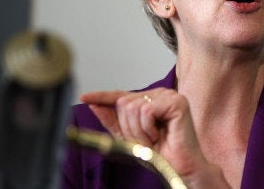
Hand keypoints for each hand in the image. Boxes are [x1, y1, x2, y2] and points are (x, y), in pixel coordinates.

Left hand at [80, 88, 228, 187]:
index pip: (121, 95)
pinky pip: (146, 111)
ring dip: (139, 130)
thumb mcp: (129, 138)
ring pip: (133, 106)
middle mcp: (160, 94)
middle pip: (124, 102)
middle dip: (129, 127)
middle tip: (146, 139)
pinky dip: (148, 128)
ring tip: (154, 138)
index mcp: (150, 100)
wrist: (179, 168)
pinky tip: (160, 134)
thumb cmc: (161, 155)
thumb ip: (113, 121)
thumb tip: (94, 105)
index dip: (102, 96)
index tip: (84, 97)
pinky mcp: (177, 102)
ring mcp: (169, 96)